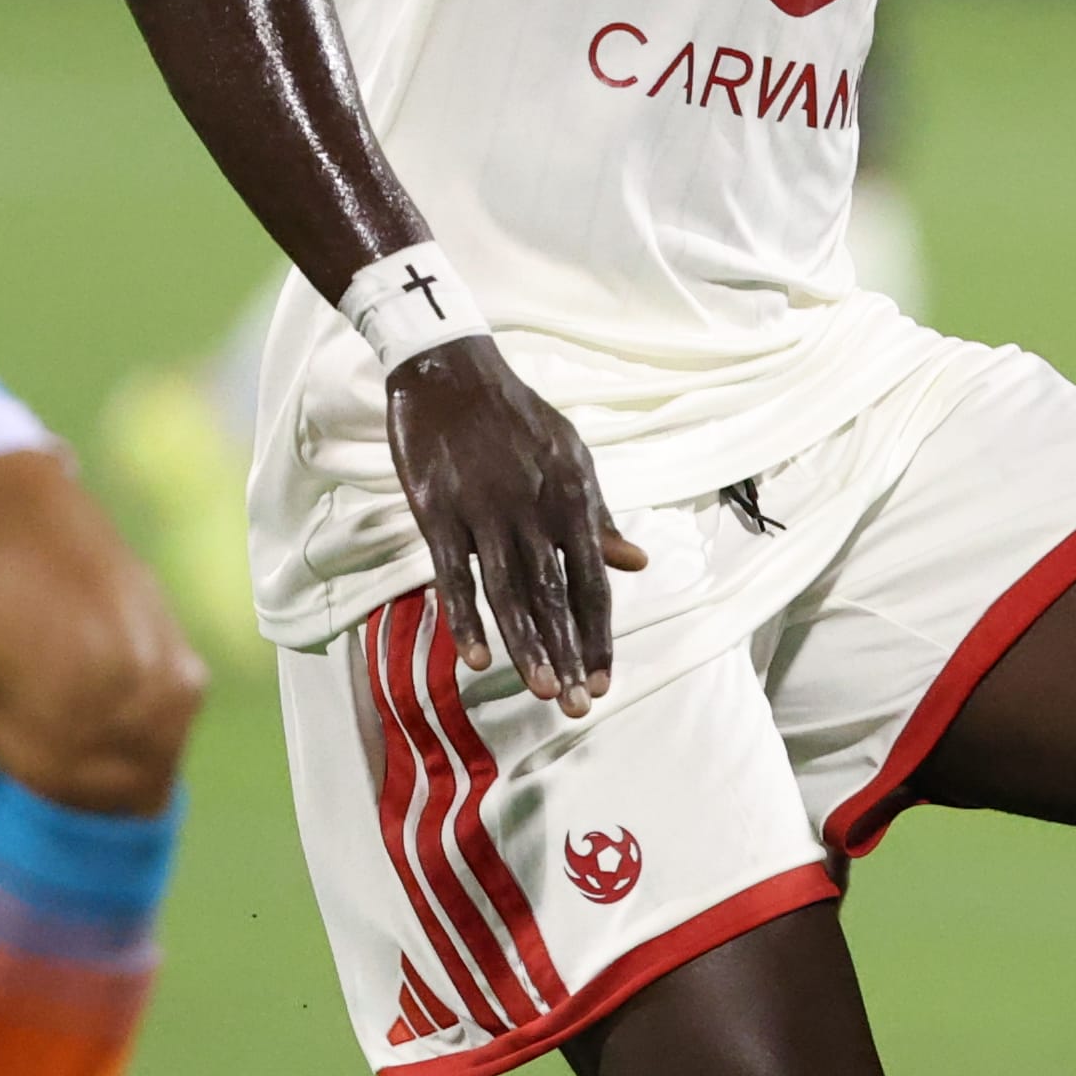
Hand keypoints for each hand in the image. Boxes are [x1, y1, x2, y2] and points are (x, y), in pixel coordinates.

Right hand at [389, 336, 646, 713]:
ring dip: (529, 644)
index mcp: (572, 498)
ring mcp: (485, 511)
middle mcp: (535, 509)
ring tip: (545, 691)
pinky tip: (478, 658)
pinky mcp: (438, 511)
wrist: (450, 370)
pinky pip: (454, 574)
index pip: (592, 581)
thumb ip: (599, 516)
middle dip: (570, 653)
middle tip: (581, 705)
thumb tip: (637, 562)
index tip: (604, 679)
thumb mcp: (571, 457)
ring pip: (510, 592)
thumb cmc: (515, 416)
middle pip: (556, 595)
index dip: (598, 634)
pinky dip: (466, 618)